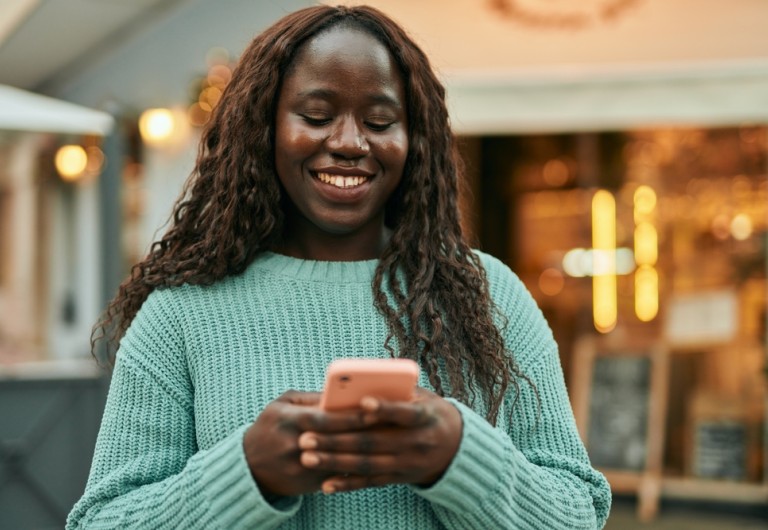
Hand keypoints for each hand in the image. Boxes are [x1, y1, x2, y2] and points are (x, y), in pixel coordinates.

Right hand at [243, 390, 376, 497]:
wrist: (248, 466)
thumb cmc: (271, 427)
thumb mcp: (282, 405)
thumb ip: (310, 398)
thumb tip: (340, 393)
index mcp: (289, 421)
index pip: (324, 418)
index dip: (349, 414)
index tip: (373, 408)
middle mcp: (294, 446)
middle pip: (336, 439)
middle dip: (364, 431)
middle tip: (389, 424)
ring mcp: (302, 469)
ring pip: (340, 461)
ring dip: (364, 452)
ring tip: (387, 442)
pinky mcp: (308, 485)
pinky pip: (338, 477)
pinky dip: (355, 468)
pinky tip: (374, 460)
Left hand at [296, 387, 461, 493]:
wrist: (456, 448)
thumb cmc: (429, 412)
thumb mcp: (424, 398)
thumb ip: (398, 392)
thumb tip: (360, 384)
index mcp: (425, 418)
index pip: (405, 413)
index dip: (386, 408)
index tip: (363, 402)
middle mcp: (416, 443)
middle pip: (373, 441)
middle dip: (337, 439)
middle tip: (307, 435)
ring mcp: (406, 464)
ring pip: (366, 464)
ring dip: (334, 461)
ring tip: (307, 457)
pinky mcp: (399, 478)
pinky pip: (370, 482)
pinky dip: (347, 484)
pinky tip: (325, 484)